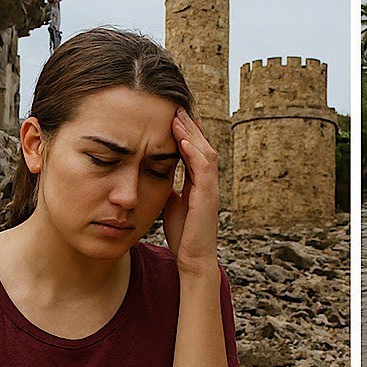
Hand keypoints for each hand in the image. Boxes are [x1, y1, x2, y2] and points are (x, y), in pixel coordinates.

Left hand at [162, 108, 219, 273]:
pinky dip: (194, 153)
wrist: (193, 259)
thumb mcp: (172, 205)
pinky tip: (183, 141)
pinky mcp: (208, 197)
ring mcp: (210, 189)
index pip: (195, 152)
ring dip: (192, 134)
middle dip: (189, 127)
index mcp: (199, 184)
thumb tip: (156, 174)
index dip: (186, 134)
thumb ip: (170, 187)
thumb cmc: (183, 235)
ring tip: (178, 118)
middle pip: (202, 146)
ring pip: (206, 153)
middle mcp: (208, 183)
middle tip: (176, 108)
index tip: (173, 117)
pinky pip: (204, 169)